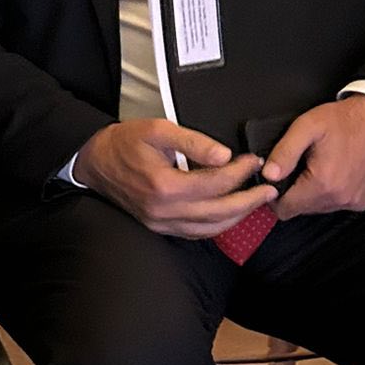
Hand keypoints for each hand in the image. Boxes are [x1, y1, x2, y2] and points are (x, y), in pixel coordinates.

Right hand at [72, 119, 273, 239]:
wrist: (95, 162)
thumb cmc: (125, 142)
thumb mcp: (158, 130)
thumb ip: (194, 142)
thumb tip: (225, 156)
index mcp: (165, 185)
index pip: (216, 183)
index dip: (240, 172)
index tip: (254, 161)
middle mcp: (165, 210)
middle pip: (219, 213)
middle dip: (249, 201)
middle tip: (269, 190)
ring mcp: (161, 223)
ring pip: (210, 229)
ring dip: (237, 217)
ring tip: (256, 203)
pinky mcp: (159, 227)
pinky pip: (195, 234)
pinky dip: (216, 226)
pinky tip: (229, 215)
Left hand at [261, 97, 364, 219]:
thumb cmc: (346, 120)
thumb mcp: (307, 126)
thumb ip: (284, 152)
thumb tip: (269, 174)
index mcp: (322, 184)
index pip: (285, 209)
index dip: (275, 195)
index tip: (278, 178)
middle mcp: (340, 199)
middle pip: (301, 209)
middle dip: (295, 191)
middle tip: (299, 166)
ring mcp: (354, 202)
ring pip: (318, 208)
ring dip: (313, 192)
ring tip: (318, 166)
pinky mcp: (363, 200)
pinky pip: (337, 204)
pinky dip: (331, 192)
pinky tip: (334, 171)